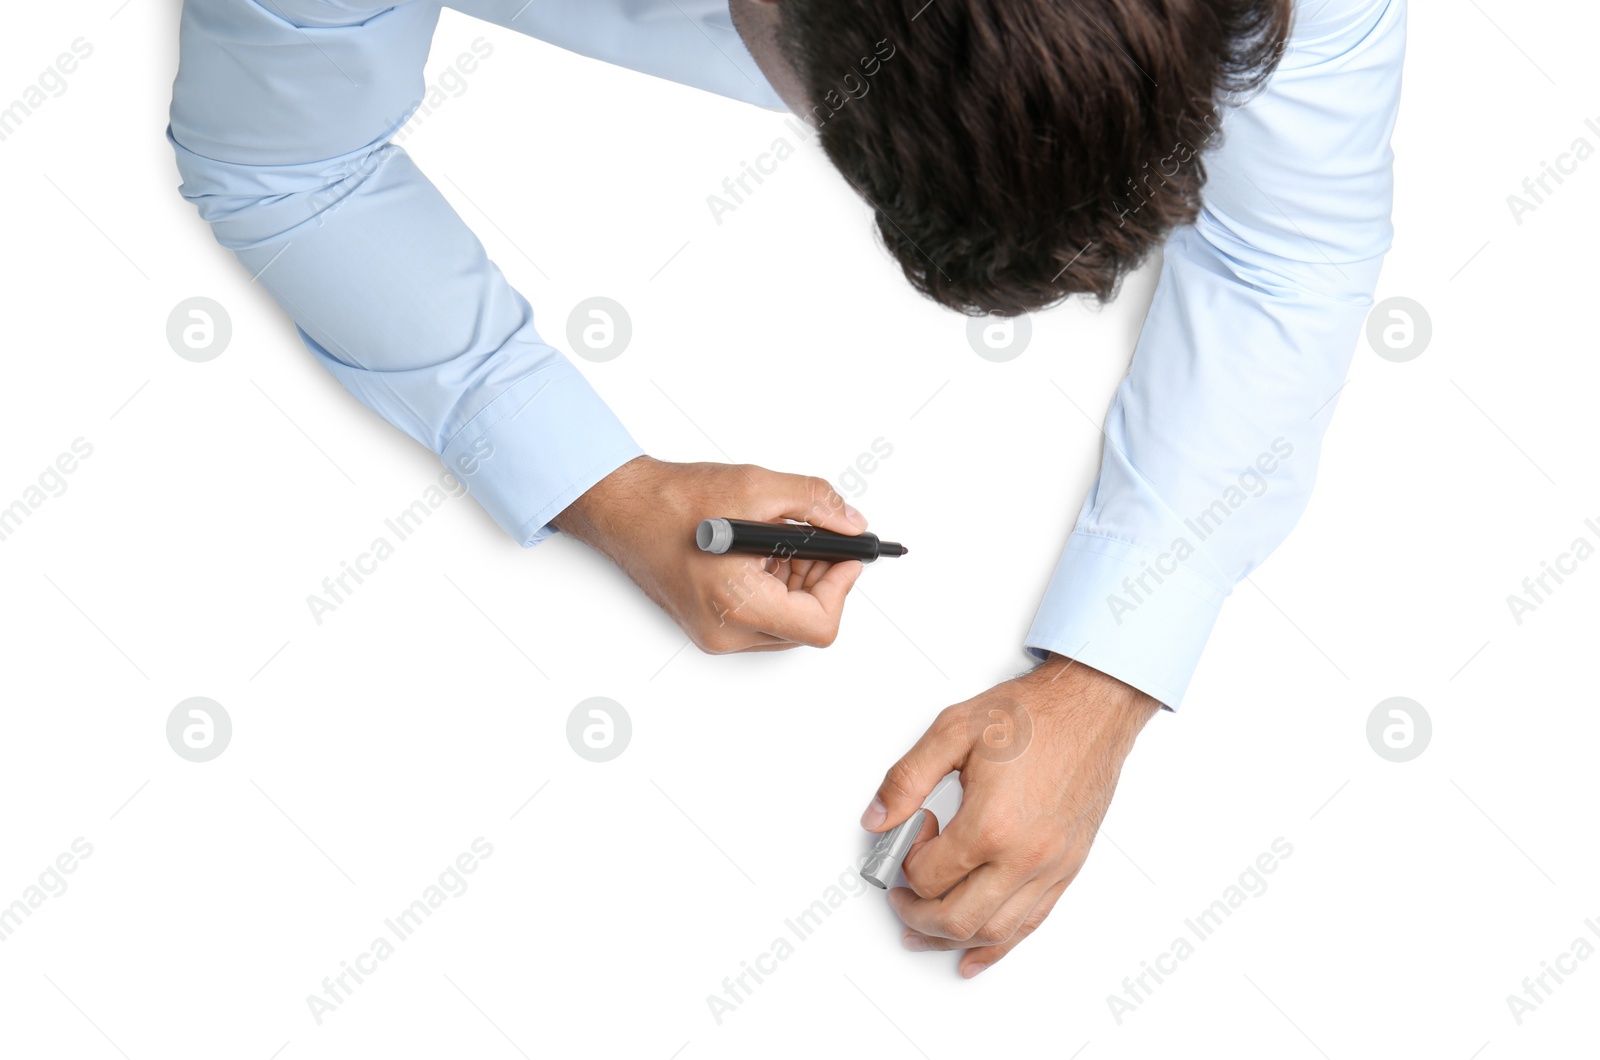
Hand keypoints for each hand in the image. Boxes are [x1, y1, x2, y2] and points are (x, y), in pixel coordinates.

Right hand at [552, 455, 867, 651]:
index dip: (841, 587)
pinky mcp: (709, 625)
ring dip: (799, 583)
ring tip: (784, 540)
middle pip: (805, 625)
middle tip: (820, 541)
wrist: (622, 508)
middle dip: (821, 580)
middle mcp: (725, 631)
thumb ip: (815, 504)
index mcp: (737, 604)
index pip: (819, 625)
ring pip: (787, 623)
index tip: (847, 555)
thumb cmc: (671, 502)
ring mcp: (715, 633)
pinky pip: (763, 617)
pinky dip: (775, 587)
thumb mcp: (756, 487)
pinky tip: (764, 552)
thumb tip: (851, 523)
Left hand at [861, 654, 1160, 976]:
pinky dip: (998, 947)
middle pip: (957, 919)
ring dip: (950, 941)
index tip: (911, 833)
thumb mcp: (954, 730)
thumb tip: (878, 818)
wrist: (1093, 707)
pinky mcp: (1066, 869)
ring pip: (993, 932)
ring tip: (921, 933)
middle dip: (916, 916)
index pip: (929, 875)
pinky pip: (1030, 924)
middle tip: (899, 897)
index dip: (905, 860)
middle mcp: (1024, 856)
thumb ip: (907, 777)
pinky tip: (975, 955)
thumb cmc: (1034, 715)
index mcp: (991, 824)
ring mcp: (1049, 868)